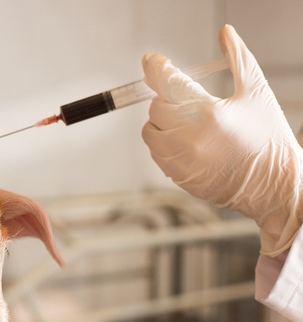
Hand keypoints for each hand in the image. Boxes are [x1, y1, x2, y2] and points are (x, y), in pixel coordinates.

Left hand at [142, 24, 302, 254]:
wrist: (273, 185)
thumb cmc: (268, 138)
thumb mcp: (257, 93)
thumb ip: (239, 59)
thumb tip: (225, 32)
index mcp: (208, 114)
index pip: (168, 84)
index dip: (156, 69)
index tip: (152, 60)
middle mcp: (189, 138)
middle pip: (157, 107)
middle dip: (168, 100)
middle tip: (188, 102)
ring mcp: (180, 160)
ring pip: (151, 131)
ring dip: (162, 123)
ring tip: (188, 123)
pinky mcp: (177, 176)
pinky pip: (156, 153)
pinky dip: (164, 143)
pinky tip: (189, 142)